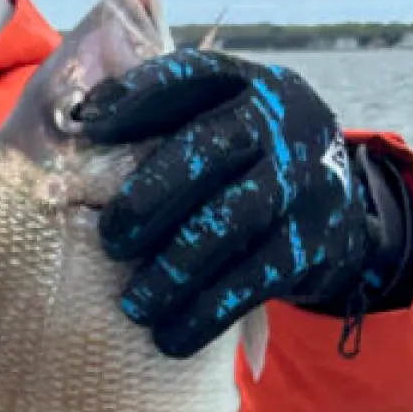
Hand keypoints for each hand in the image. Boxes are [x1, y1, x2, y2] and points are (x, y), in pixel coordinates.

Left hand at [78, 49, 376, 359]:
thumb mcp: (217, 124)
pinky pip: (257, 278)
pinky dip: (208, 311)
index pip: (190, 76)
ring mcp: (308, 179)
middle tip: (111, 238)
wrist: (339, 214)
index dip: (137, 95)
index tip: (88, 123)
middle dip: (151, 193)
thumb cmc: (241, 165)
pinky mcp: (319, 240)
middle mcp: (284, 121)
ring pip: (233, 219)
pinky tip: (171, 336)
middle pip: (209, 147)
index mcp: (248, 83)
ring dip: (175, 266)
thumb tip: (73, 123)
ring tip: (134, 304)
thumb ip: (163, 119)